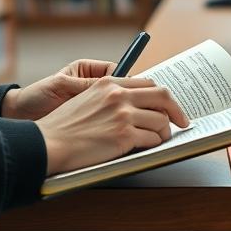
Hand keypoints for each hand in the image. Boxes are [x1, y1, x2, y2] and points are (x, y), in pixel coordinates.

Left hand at [1, 59, 115, 120]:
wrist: (21, 115)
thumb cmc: (37, 95)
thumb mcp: (61, 85)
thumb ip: (83, 84)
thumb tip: (107, 83)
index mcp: (87, 70)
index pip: (114, 71)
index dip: (123, 80)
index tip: (127, 90)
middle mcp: (92, 84)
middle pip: (118, 88)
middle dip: (123, 97)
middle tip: (126, 106)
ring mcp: (92, 102)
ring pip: (114, 104)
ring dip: (116, 111)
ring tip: (116, 118)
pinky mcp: (89, 118)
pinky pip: (105, 118)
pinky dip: (108, 123)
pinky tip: (108, 128)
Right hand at [35, 76, 189, 174]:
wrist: (48, 143)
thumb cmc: (63, 127)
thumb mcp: (85, 99)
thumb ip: (109, 97)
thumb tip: (135, 104)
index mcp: (109, 83)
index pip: (148, 83)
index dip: (162, 96)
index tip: (168, 105)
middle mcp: (118, 95)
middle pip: (162, 96)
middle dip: (176, 110)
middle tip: (182, 121)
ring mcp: (122, 115)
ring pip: (161, 120)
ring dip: (163, 132)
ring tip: (158, 139)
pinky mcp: (124, 136)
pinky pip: (152, 139)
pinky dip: (153, 145)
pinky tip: (146, 147)